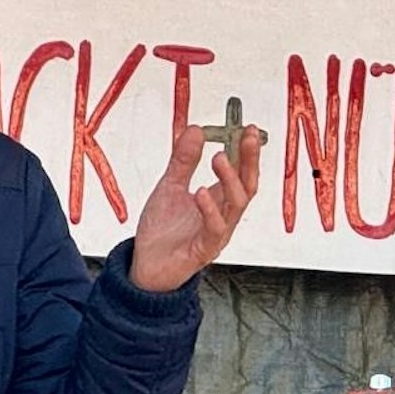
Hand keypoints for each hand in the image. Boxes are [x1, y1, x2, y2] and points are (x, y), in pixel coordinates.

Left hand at [127, 123, 263, 292]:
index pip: (241, 173)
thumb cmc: (162, 230)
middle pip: (247, 186)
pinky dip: (210, 210)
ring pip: (236, 205)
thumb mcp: (169, 187)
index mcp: (218, 200)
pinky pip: (215, 229)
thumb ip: (183, 161)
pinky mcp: (204, 250)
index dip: (247, 152)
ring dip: (229, 179)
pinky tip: (201, 193)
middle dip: (250, 161)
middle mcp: (223, 216)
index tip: (249, 128)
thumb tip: (195, 129)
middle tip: (248, 136)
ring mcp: (217, 233)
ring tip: (218, 158)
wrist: (145, 264)